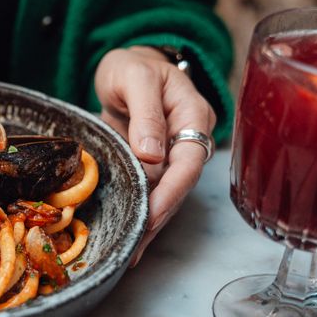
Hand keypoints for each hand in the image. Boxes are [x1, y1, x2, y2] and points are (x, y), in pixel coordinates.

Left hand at [94, 46, 216, 265]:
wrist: (124, 67)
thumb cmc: (131, 65)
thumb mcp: (134, 76)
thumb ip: (145, 111)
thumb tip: (152, 154)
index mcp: (193, 114)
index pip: (189, 159)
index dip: (173, 189)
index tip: (153, 213)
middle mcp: (188, 138)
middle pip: (181, 184)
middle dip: (160, 216)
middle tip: (137, 244)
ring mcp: (172, 153)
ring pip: (166, 193)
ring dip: (150, 222)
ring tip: (130, 251)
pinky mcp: (153, 164)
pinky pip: (150, 191)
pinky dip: (140, 213)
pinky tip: (129, 237)